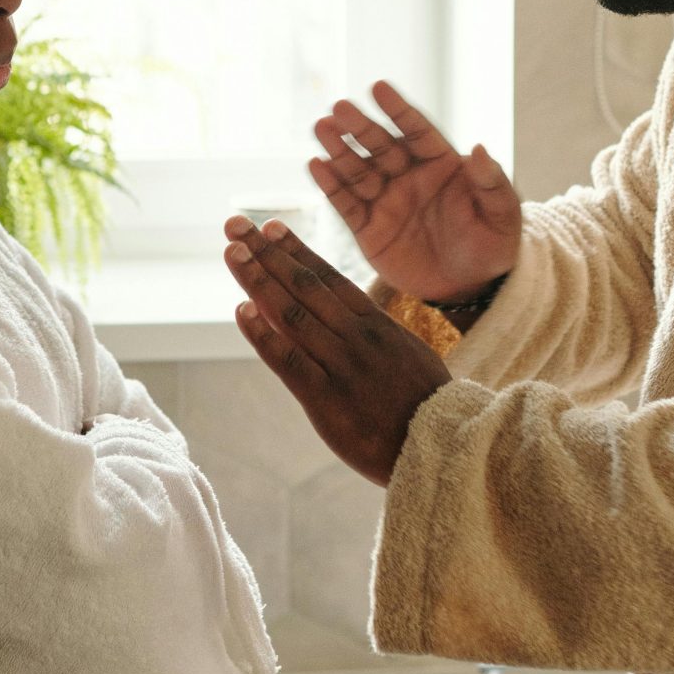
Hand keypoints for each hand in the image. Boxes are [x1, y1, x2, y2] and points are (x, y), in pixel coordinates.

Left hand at [223, 215, 450, 485]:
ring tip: (232, 252)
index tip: (270, 226)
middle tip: (235, 224)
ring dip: (258, 280)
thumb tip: (342, 313)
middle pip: (305, 285)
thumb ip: (371, 333)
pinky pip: (288, 360)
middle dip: (267, 253)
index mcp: (377, 324)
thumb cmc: (424, 406)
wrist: (441, 449)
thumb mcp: (405, 354)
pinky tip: (241, 310)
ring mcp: (342, 366)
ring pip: (293, 314)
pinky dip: (263, 334)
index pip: (328, 277)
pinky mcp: (327, 400)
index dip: (295, 250)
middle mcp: (358, 337)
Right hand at [309, 80, 520, 303]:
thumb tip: (480, 149)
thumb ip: (491, 182)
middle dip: (360, 127)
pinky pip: (346, 205)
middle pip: (381, 146)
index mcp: (441, 163)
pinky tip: (316, 165)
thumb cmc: (491, 245)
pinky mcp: (368, 229)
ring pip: (358, 170)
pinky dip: (330, 186)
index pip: (417, 130)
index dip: (397, 110)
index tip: (378, 87)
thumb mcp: (501, 215)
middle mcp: (408, 175)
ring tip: (321, 128)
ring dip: (339, 149)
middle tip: (339, 107)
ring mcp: (386, 200)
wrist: (469, 288)